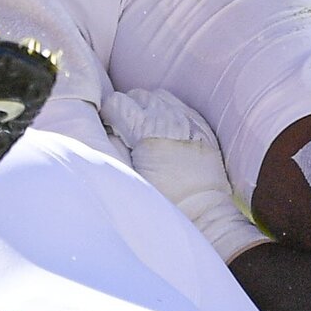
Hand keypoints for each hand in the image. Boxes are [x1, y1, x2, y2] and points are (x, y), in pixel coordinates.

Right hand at [101, 87, 266, 261]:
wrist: (204, 215)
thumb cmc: (162, 203)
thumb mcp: (128, 176)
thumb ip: (113, 147)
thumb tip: (106, 130)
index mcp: (147, 129)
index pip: (117, 102)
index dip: (108, 114)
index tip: (108, 128)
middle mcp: (170, 118)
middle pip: (138, 95)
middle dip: (126, 108)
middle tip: (123, 130)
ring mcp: (190, 121)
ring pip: (159, 96)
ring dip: (148, 108)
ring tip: (143, 129)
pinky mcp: (203, 127)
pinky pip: (180, 106)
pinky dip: (168, 113)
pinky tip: (164, 131)